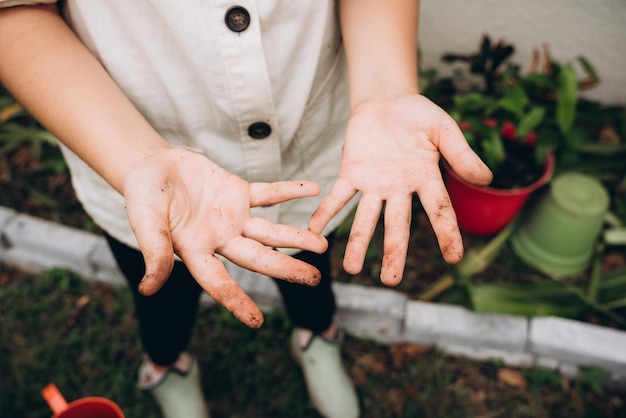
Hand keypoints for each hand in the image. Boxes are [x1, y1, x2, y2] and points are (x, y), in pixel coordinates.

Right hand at [123, 148, 327, 327]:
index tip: (257, 322)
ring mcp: (233, 217)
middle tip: (314, 279)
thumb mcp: (144, 219)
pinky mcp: (239, 193)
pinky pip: (269, 194)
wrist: (153, 165)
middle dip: (285, 269)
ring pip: (269, 231)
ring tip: (322, 245)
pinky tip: (314, 189)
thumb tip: (149, 289)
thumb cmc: (142, 194)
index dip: (235, 300)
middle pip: (257, 258)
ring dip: (295, 237)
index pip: (218, 281)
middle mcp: (220, 239)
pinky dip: (289, 191)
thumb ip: (153, 249)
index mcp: (195, 250)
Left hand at [309, 94, 491, 285]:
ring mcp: (374, 183)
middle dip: (393, 252)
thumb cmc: (418, 115)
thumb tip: (487, 179)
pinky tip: (315, 229)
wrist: (386, 100)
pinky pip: (338, 196)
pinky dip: (326, 211)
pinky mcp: (351, 172)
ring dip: (358, 243)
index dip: (447, 233)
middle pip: (397, 226)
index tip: (454, 258)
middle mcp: (399, 188)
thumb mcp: (443, 129)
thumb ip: (461, 153)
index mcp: (425, 179)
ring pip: (366, 218)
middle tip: (390, 281)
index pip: (438, 210)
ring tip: (351, 269)